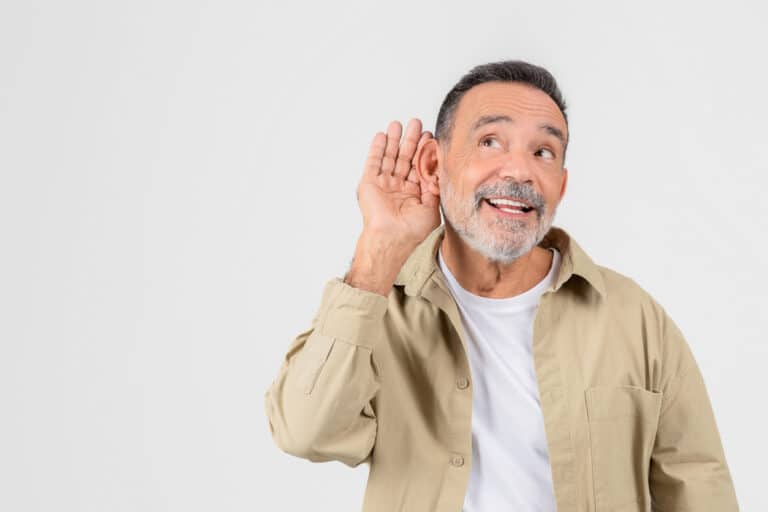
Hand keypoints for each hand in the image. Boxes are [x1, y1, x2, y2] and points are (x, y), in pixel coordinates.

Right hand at [356, 118, 439, 249]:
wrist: (392, 238)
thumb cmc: (412, 230)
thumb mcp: (432, 207)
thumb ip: (435, 188)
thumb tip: (441, 171)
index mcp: (413, 193)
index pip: (419, 166)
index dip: (424, 151)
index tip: (429, 135)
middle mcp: (398, 187)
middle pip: (404, 157)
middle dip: (410, 140)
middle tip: (415, 123)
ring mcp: (383, 184)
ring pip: (389, 157)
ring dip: (393, 140)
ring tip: (397, 124)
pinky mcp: (369, 183)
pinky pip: (373, 162)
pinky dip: (377, 149)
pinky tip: (381, 136)